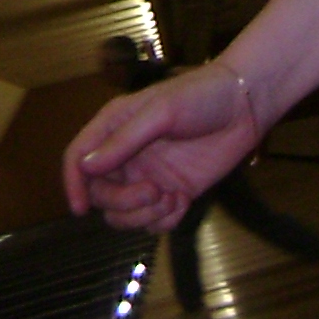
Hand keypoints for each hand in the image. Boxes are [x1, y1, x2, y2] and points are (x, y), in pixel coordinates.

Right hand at [62, 64, 261, 232]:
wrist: (245, 106)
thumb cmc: (201, 96)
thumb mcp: (161, 112)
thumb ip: (124, 141)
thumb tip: (86, 167)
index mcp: (115, 128)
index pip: (78, 159)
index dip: (72, 184)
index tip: (80, 209)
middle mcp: (127, 155)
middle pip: (101, 195)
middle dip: (121, 202)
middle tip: (153, 192)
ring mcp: (149, 176)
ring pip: (124, 215)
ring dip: (142, 216)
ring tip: (170, 198)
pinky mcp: (173, 192)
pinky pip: (154, 222)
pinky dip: (164, 220)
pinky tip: (183, 201)